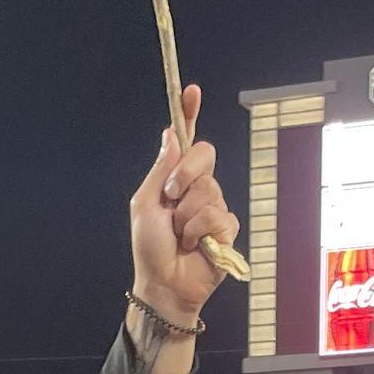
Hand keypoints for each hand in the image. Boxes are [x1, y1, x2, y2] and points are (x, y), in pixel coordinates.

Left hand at [129, 83, 240, 323]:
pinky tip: (194, 246)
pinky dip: (200, 231)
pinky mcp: (226, 228)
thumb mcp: (146, 203)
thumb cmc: (149, 248)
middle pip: (205, 154)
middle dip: (186, 174)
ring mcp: (213, 206)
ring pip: (210, 189)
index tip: (191, 89)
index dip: (189, 113)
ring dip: (187, 214)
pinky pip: (218, 215)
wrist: (164, 283)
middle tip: (171, 198)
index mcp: (174, 178)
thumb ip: (161, 170)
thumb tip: (171, 133)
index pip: (186, 139)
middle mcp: (196, 187)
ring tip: (179, 235)